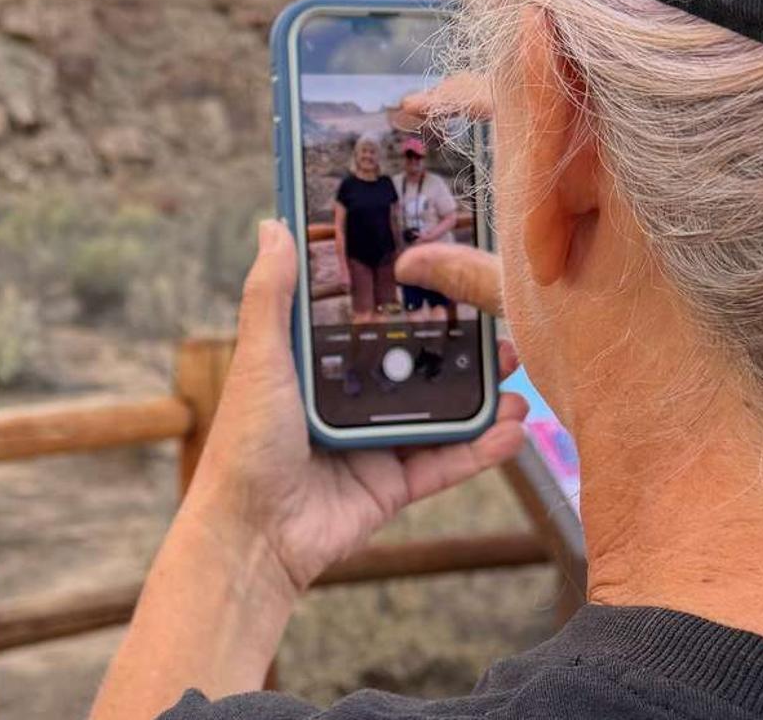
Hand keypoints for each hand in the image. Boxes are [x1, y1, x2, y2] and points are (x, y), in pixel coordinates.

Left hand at [186, 221, 528, 592]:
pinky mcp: (391, 486)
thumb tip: (272, 225)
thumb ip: (271, 296)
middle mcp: (348, 401)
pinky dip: (481, 448)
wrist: (251, 536)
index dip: (402, 295)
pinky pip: (445, 463)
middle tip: (497, 317)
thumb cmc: (243, 444)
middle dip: (457, 343)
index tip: (442, 265)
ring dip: (482, 393)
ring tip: (519, 368)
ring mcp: (373, 444)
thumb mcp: (260, 358)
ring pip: (439, 411)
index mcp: (315, 367)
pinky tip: (514, 428)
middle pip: (413, 364)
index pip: (365, 321)